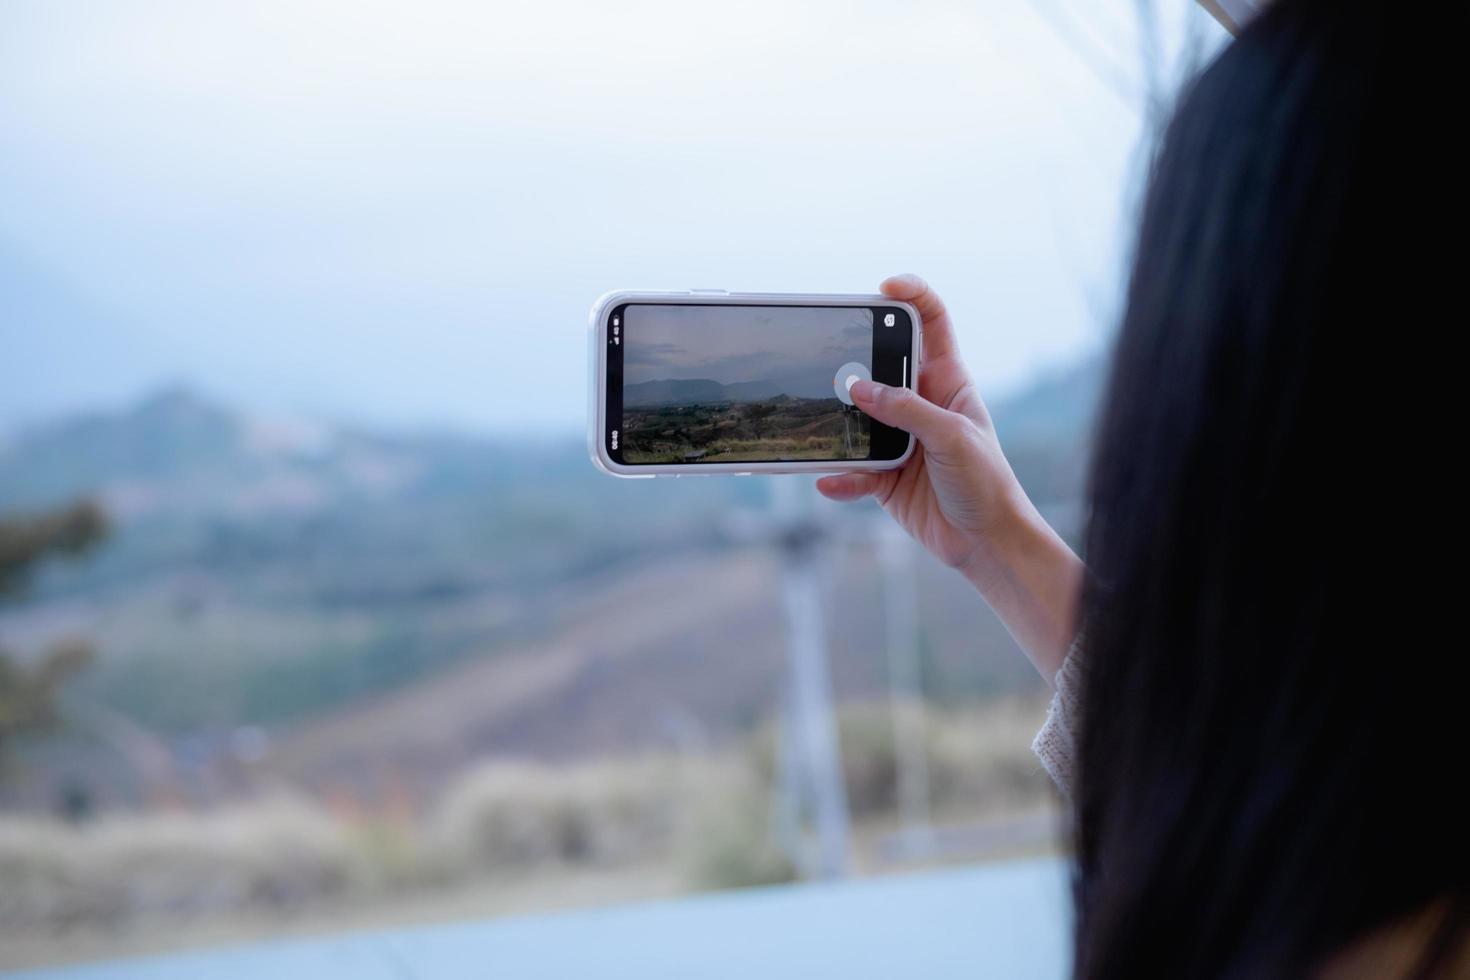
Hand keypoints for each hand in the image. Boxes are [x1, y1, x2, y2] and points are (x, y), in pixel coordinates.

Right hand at [816, 274, 1082, 680]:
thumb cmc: (987, 483)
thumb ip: (906, 410)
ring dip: (839, 423)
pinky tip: (828, 480)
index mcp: (948, 382)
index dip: (910, 296)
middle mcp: (920, 404)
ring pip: (858, 418)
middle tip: (830, 358)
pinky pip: (852, 469)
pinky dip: (840, 476)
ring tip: (820, 423)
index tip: (883, 288)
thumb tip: (858, 388)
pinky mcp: (884, 476)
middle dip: (854, 359)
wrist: (987, 543)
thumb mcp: (952, 437)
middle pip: (880, 366)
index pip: (931, 323)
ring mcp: (899, 439)